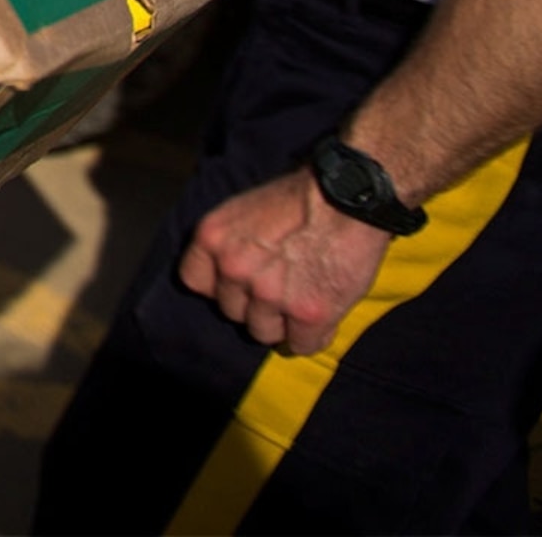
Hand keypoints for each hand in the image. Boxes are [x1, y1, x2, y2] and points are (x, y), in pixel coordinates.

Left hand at [176, 168, 389, 354]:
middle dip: (254, 305)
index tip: (237, 284)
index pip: (194, 282)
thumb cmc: (301, 197)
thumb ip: (231, 245)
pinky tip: (322, 317)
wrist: (347, 196)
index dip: (219, 286)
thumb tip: (230, 277)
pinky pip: (301, 345)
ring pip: (264, 332)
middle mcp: (233, 269)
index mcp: (212, 238)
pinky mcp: (307, 314)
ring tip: (303, 299)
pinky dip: (313, 336)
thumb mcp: (245, 210)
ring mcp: (269, 294)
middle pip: (232, 312)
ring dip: (283, 323)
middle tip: (281, 289)